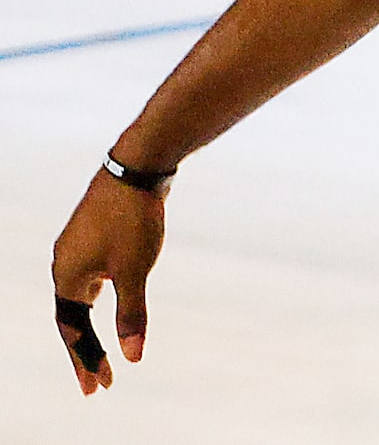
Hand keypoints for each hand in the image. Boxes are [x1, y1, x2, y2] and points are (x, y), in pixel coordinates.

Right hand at [52, 171, 165, 393]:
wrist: (137, 167)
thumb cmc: (133, 220)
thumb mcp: (135, 271)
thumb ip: (132, 314)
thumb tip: (133, 357)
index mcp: (66, 277)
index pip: (73, 331)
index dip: (86, 360)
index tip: (98, 388)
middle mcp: (63, 264)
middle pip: (72, 318)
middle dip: (87, 350)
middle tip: (102, 382)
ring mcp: (75, 248)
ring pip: (79, 296)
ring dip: (92, 324)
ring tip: (102, 351)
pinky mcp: (92, 235)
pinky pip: (89, 276)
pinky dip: (99, 297)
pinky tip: (109, 297)